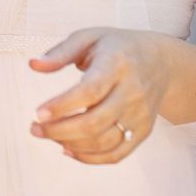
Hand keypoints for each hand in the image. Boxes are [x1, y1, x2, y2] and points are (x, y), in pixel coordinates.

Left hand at [28, 28, 171, 163]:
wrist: (161, 61)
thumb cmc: (118, 47)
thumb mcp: (90, 37)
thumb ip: (61, 52)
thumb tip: (33, 64)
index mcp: (117, 63)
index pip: (90, 90)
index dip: (62, 106)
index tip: (38, 113)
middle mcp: (132, 91)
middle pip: (95, 122)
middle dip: (59, 131)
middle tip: (35, 128)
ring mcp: (140, 114)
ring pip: (103, 142)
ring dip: (70, 144)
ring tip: (48, 136)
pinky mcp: (143, 131)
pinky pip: (116, 154)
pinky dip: (89, 158)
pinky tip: (69, 149)